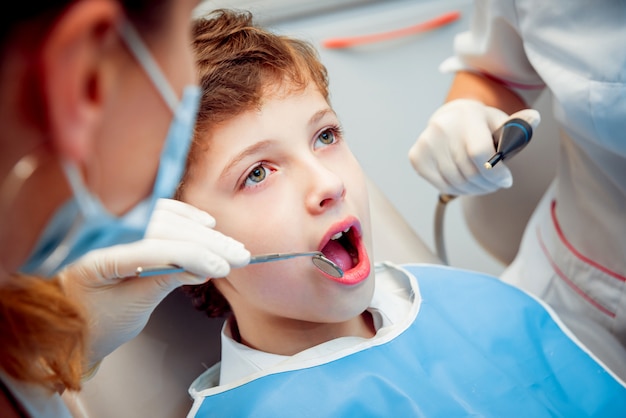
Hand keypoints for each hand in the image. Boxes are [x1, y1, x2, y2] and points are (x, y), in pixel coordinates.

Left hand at [58, 198, 249, 367]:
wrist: (68, 328)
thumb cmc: (93, 323)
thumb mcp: (131, 308)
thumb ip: (165, 281)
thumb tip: (206, 266)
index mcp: (93, 255)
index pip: (152, 247)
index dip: (192, 254)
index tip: (221, 266)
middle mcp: (100, 233)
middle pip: (162, 228)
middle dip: (205, 243)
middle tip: (237, 255)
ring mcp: (110, 225)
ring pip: (164, 218)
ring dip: (202, 232)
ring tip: (230, 247)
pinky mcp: (123, 225)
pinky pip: (156, 214)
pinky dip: (184, 219)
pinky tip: (206, 224)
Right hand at [409, 99, 515, 194]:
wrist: (450, 117)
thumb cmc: (481, 124)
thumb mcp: (500, 122)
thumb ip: (518, 125)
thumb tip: (535, 119)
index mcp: (467, 116)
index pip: (479, 153)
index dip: (495, 173)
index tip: (506, 180)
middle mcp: (442, 127)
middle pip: (468, 171)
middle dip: (487, 184)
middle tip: (497, 185)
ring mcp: (426, 142)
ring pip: (455, 181)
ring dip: (474, 190)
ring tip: (484, 186)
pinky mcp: (417, 156)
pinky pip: (441, 184)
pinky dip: (457, 189)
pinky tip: (466, 184)